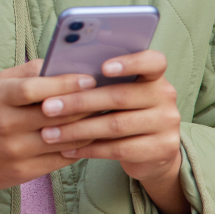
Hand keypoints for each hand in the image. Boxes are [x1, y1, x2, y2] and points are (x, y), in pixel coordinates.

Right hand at [0, 59, 96, 213]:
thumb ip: (28, 73)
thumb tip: (64, 61)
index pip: (33, 89)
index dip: (63, 83)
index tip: (89, 78)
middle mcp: (4, 125)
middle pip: (54, 115)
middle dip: (85, 105)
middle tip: (111, 95)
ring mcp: (14, 151)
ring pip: (61, 139)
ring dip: (88, 128)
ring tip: (109, 116)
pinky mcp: (22, 172)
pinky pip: (59, 160)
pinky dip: (78, 148)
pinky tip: (92, 138)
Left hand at [37, 49, 187, 213]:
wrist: (154, 152)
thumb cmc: (125, 111)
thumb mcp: (120, 92)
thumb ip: (101, 81)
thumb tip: (59, 75)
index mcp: (155, 75)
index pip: (153, 61)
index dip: (129, 62)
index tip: (102, 67)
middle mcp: (166, 96)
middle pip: (120, 96)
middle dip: (79, 102)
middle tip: (48, 107)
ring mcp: (167, 124)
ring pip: (116, 125)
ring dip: (77, 130)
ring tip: (49, 133)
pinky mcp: (161, 150)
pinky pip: (119, 149)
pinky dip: (89, 149)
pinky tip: (67, 148)